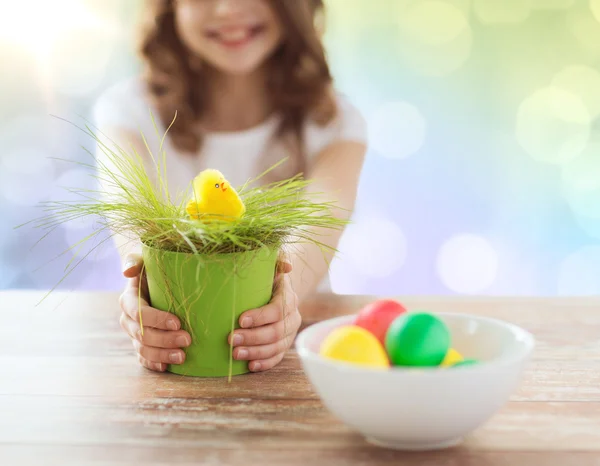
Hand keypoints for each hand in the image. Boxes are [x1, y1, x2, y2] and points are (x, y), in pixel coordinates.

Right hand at [119, 253, 190, 371]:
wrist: (154, 279)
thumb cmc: (152, 267)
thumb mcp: (143, 258)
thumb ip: (134, 260)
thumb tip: (127, 272)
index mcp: (128, 299)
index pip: (138, 312)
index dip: (156, 319)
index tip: (177, 322)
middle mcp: (128, 319)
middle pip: (142, 334)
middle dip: (164, 339)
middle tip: (187, 340)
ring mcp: (134, 334)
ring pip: (143, 349)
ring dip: (162, 354)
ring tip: (182, 357)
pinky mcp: (141, 344)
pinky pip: (143, 358)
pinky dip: (153, 364)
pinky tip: (166, 367)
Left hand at [228, 259, 300, 371]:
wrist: (275, 290)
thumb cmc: (266, 277)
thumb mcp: (269, 265)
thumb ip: (275, 261)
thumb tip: (287, 266)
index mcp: (288, 297)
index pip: (278, 310)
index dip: (260, 317)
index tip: (240, 320)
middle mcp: (293, 316)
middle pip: (275, 332)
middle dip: (252, 338)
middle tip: (231, 339)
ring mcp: (289, 333)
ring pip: (276, 347)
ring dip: (255, 352)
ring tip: (235, 354)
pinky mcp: (284, 345)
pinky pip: (277, 358)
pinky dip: (264, 363)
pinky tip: (250, 366)